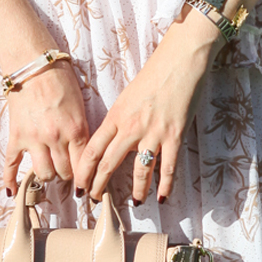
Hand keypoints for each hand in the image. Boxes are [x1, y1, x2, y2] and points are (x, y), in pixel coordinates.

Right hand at [3, 62, 89, 191]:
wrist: (32, 63)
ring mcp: (34, 139)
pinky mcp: (16, 136)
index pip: (83, 166)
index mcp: (76, 130)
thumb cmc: (60, 79)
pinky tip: (12, 191)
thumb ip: (81, 131)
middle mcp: (55, 138)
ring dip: (48, 174)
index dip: (85, 176)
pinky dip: (11, 180)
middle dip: (68, 174)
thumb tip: (83, 154)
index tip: (86, 182)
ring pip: (44, 173)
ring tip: (49, 167)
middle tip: (67, 170)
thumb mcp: (80, 106)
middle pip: (64, 173)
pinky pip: (12, 164)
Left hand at [74, 13, 219, 203]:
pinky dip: (165, 185)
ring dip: (137, 191)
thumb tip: (113, 139)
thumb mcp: (128, 95)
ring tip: (134, 203)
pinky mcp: (175, 136)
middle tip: (96, 200)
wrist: (181, 58)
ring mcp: (154, 133)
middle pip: (109, 164)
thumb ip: (119, 119)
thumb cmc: (155, 72)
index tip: (79, 186)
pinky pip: (168, 168)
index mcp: (116, 115)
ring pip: (140, 172)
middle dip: (100, 186)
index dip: (83, 172)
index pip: (92, 150)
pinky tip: (163, 197)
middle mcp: (131, 127)